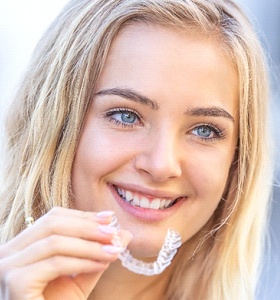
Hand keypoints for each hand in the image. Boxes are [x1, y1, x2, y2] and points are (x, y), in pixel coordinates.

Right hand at [0, 207, 131, 299]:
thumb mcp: (80, 276)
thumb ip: (98, 253)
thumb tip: (124, 233)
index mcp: (21, 246)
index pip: (53, 218)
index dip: (83, 216)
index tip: (109, 218)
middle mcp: (8, 252)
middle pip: (52, 223)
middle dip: (88, 226)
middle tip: (113, 233)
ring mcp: (7, 266)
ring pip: (55, 242)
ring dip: (90, 245)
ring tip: (113, 250)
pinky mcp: (15, 282)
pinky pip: (56, 263)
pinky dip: (82, 261)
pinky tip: (101, 265)